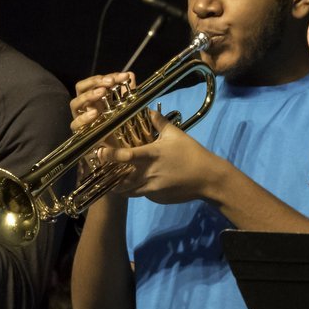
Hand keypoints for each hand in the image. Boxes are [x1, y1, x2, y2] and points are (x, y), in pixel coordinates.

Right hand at [69, 72, 135, 133]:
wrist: (115, 149)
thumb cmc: (116, 126)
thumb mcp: (124, 107)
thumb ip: (127, 92)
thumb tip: (130, 74)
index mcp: (94, 98)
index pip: (95, 82)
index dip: (107, 77)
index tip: (123, 76)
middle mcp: (84, 106)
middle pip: (81, 87)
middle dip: (95, 82)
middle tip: (110, 82)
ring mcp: (80, 118)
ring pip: (75, 103)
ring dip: (88, 96)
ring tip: (102, 92)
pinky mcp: (80, 133)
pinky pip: (75, 124)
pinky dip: (84, 118)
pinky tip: (95, 113)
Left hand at [106, 111, 221, 204]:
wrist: (208, 178)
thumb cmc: (192, 153)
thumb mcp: (176, 134)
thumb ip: (159, 122)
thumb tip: (149, 110)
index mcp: (150, 156)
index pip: (124, 156)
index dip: (109, 155)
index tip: (100, 152)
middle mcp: (147, 174)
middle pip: (119, 180)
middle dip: (110, 177)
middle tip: (105, 170)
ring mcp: (151, 190)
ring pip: (128, 191)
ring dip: (122, 186)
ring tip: (118, 178)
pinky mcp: (156, 199)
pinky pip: (142, 195)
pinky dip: (138, 190)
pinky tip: (142, 182)